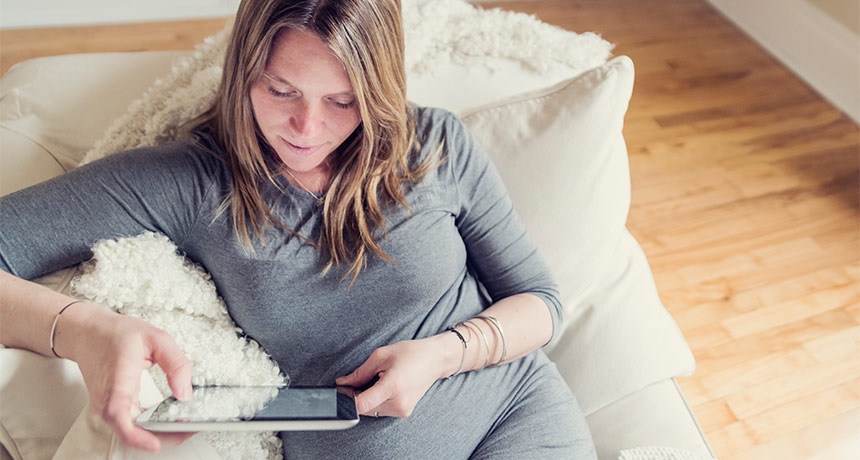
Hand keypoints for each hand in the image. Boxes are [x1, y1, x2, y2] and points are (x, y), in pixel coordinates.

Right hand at [61, 306, 194, 452]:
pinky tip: (170, 419)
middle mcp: (109, 399)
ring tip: (185, 424)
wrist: (88, 333)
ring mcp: (108, 406)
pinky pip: (133, 423)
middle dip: (162, 436)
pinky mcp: (114, 407)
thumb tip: (185, 392)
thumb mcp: (156, 338)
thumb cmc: (114, 334)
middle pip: (131, 430)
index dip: (136, 436)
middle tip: (190, 428)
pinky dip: (152, 425)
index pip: (118, 416)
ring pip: (133, 430)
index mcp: (117, 381)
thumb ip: (176, 363)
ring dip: (159, 432)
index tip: (155, 444)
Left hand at [336, 334, 455, 417]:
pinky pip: (381, 410)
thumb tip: (342, 383)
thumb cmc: (410, 353)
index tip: (343, 391)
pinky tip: (387, 387)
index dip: (347, 400)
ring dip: (369, 398)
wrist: (435, 359)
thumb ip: (359, 372)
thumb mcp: (381, 355)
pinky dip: (378, 400)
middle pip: (364, 407)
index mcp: (392, 386)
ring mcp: (402, 410)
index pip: (361, 404)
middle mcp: (398, 402)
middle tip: (367, 378)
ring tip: (381, 380)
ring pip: (372, 410)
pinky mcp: (404, 412)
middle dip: (358, 395)